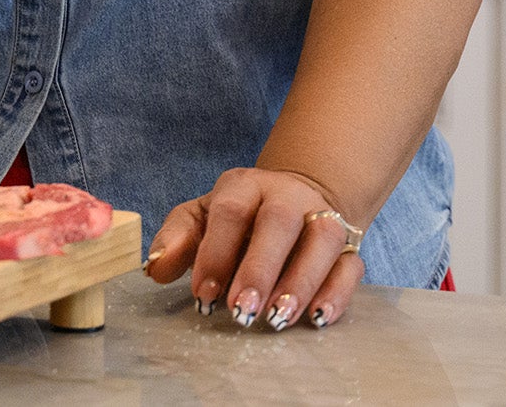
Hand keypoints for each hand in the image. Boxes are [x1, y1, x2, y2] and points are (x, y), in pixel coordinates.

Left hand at [142, 167, 365, 331]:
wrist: (295, 200)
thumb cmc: (239, 218)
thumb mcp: (201, 218)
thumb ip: (176, 240)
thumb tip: (154, 268)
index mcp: (245, 186)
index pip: (230, 211)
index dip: (215, 253)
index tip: (202, 295)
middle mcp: (288, 196)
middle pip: (279, 223)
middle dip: (259, 269)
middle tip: (241, 311)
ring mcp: (322, 218)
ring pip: (322, 240)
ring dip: (301, 282)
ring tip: (277, 318)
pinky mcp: (349, 246)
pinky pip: (351, 266)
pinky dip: (337, 293)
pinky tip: (317, 319)